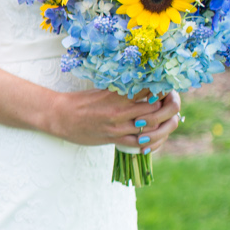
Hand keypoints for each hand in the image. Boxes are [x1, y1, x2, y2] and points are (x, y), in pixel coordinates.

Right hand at [44, 89, 181, 152]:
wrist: (59, 117)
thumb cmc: (79, 101)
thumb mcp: (101, 90)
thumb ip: (121, 90)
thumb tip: (141, 85)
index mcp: (117, 95)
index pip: (148, 90)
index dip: (160, 89)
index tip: (165, 87)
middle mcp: (120, 111)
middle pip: (154, 109)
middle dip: (166, 106)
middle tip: (170, 102)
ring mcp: (117, 127)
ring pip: (149, 127)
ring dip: (161, 123)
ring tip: (165, 118)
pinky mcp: (113, 139)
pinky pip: (138, 143)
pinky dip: (149, 140)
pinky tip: (153, 136)